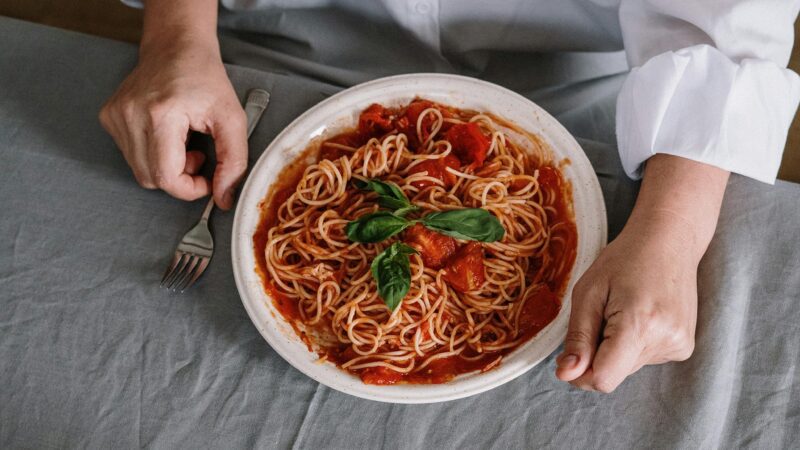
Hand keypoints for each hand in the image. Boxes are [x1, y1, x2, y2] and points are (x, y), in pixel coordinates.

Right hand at [99, 34, 246, 208]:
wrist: (176, 46)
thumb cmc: (205, 78)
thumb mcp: (233, 119)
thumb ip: (234, 162)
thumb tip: (224, 198)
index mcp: (161, 115)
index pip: (166, 177)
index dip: (189, 188)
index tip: (206, 178)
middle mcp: (130, 115)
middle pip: (151, 178)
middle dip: (180, 177)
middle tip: (198, 153)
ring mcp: (115, 116)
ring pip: (140, 171)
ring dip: (166, 166)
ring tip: (183, 141)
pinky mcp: (109, 117)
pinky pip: (131, 155)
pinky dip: (152, 154)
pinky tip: (167, 134)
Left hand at [555, 213, 697, 391]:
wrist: (669, 241)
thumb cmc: (624, 259)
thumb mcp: (588, 292)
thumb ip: (578, 337)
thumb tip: (566, 375)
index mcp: (640, 325)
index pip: (603, 379)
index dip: (581, 373)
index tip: (572, 353)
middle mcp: (665, 340)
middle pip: (613, 373)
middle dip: (597, 352)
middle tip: (603, 314)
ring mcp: (680, 345)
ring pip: (627, 367)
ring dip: (616, 346)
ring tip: (625, 309)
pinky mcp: (684, 347)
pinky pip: (644, 358)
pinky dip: (633, 343)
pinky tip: (640, 314)